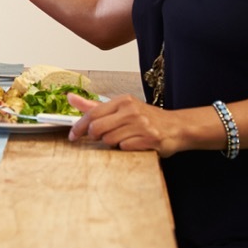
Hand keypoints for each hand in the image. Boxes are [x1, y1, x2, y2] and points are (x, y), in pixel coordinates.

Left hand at [67, 92, 184, 156]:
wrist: (177, 127)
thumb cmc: (146, 118)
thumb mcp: (122, 107)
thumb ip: (94, 105)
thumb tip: (70, 98)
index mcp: (123, 101)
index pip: (92, 113)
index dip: (79, 126)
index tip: (72, 136)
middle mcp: (131, 111)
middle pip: (97, 128)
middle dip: (94, 136)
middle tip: (99, 138)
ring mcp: (141, 125)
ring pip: (109, 140)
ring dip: (111, 143)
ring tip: (122, 139)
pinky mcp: (149, 139)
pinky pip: (124, 148)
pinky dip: (125, 149)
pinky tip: (133, 144)